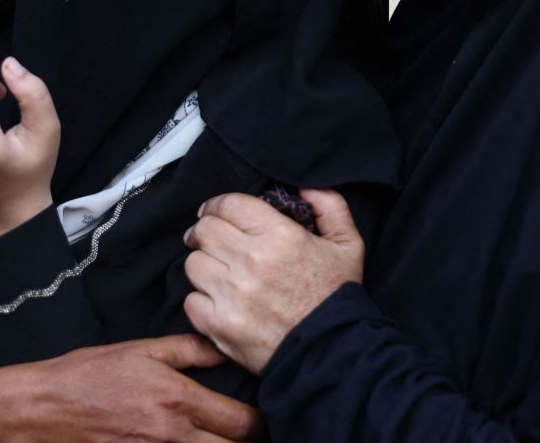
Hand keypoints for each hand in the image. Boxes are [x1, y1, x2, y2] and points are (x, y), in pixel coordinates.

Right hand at [0, 334, 264, 440]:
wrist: (40, 409)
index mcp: (177, 399)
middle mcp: (171, 435)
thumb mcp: (140, 350)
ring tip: (223, 440)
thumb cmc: (87, 375)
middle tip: (250, 435)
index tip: (263, 418)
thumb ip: (188, 350)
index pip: (242, 424)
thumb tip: (224, 347)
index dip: (261, 424)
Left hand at [182, 188, 363, 373]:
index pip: (228, 204)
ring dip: (203, 265)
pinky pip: (191, 300)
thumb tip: (305, 186)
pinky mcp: (220, 324)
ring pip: (193, 264)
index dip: (217, 205)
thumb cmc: (336, 298)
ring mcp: (232, 294)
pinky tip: (218, 300)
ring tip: (216, 271)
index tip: (215, 212)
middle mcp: (251, 260)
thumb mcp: (348, 245)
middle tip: (209, 239)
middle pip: (204, 230)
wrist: (331, 353)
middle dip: (204, 231)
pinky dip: (201, 300)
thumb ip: (330, 206)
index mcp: (280, 235)